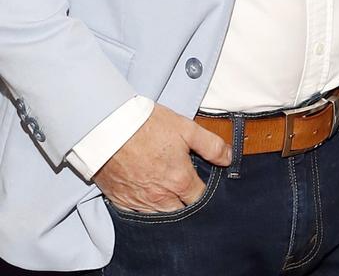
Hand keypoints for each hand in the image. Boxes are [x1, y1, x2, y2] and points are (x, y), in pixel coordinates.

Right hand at [93, 103, 231, 213]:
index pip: (200, 198)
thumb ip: (211, 145)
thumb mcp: (186, 128)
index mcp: (180, 182)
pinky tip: (146, 190)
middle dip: (186, 201)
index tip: (201, 180)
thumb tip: (228, 158)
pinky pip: (138, 212)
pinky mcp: (121, 201)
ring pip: (160, 213)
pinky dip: (144, 205)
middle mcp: (161, 198)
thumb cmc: (148, 125)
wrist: (109, 127)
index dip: (204, 190)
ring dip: (166, 204)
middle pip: (181, 210)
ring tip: (166, 187)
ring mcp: (139, 202)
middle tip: (184, 184)